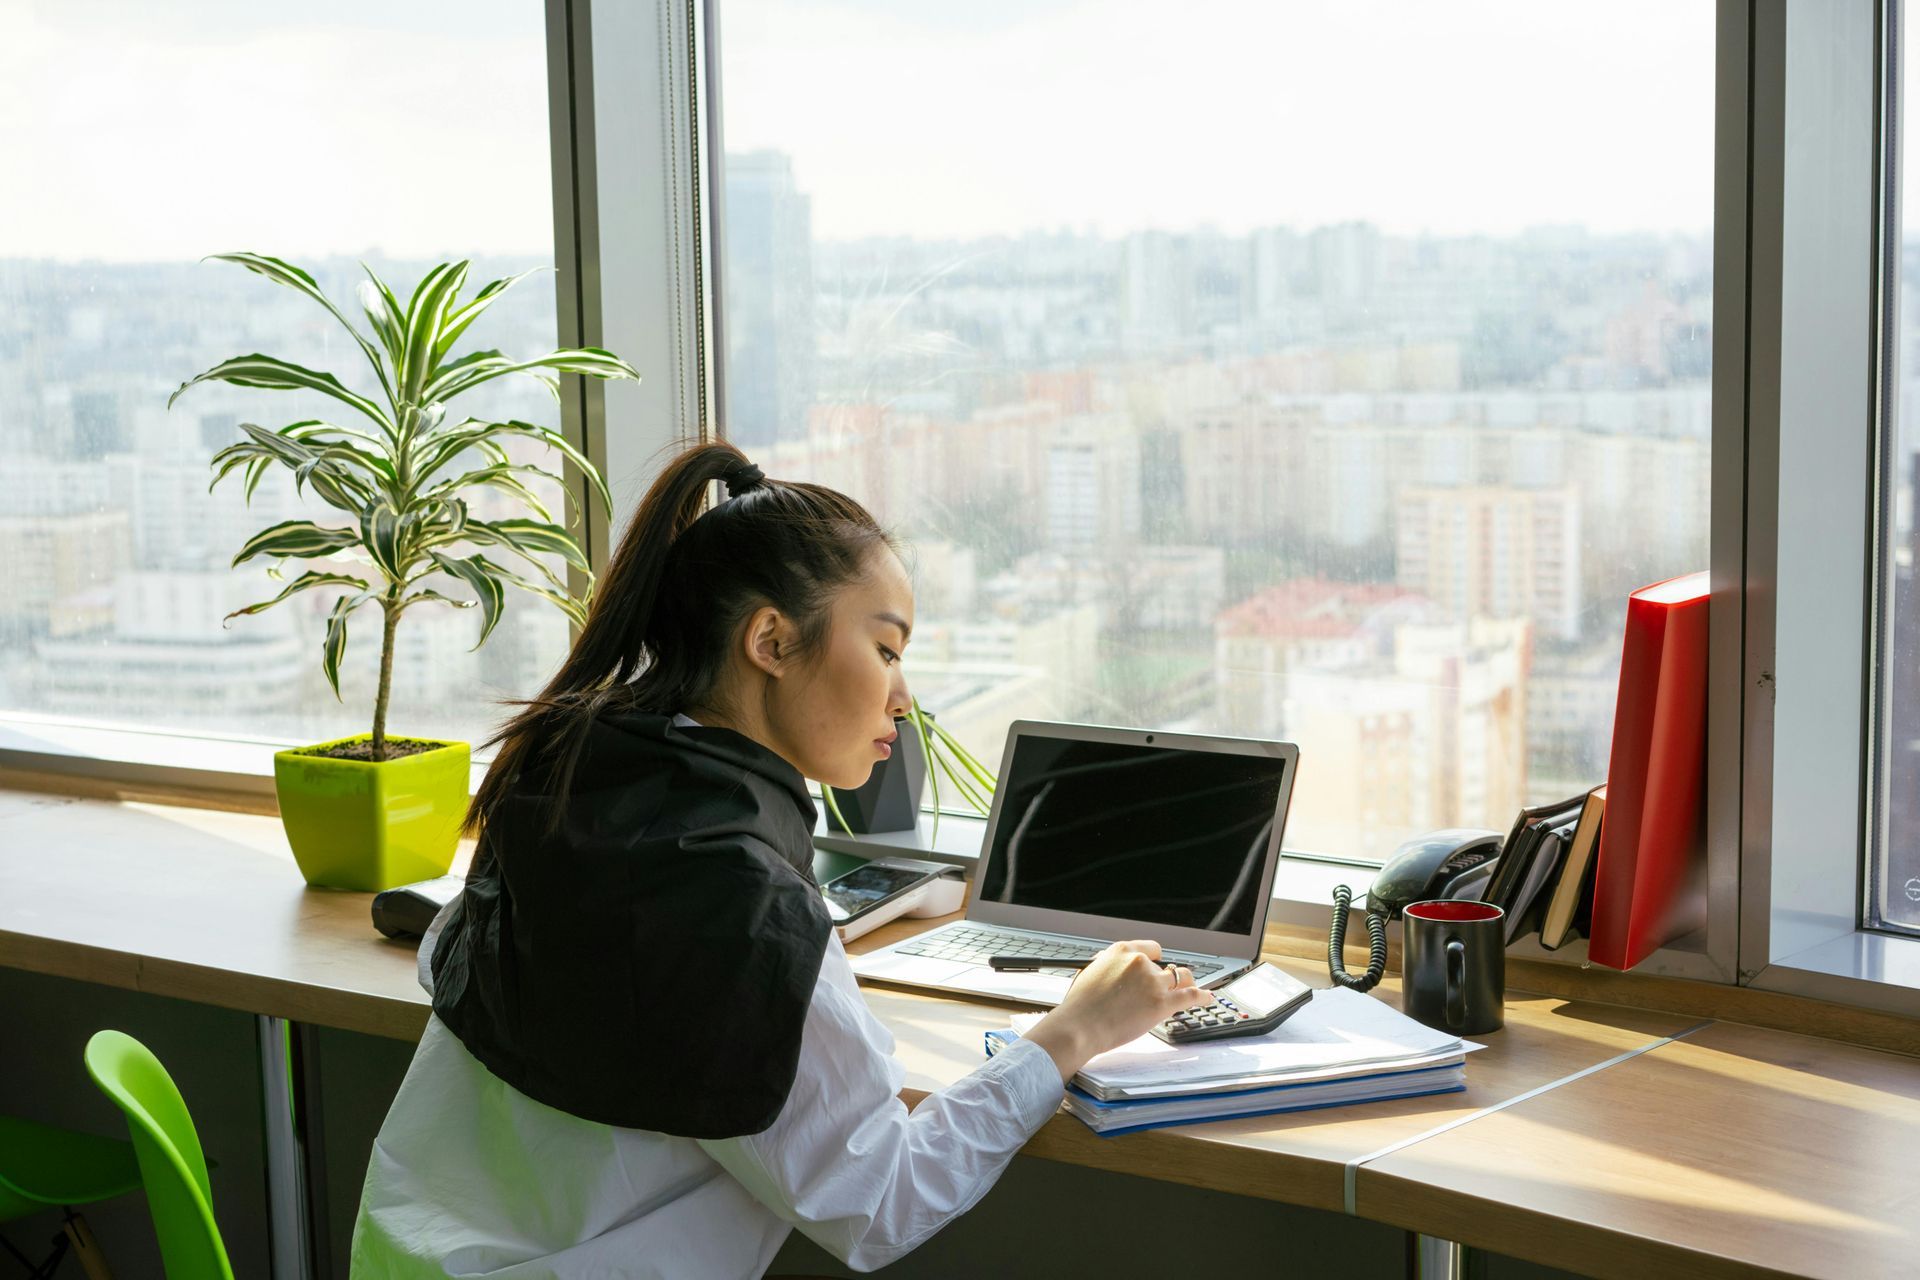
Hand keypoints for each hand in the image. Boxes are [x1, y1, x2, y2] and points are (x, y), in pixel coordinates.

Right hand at [1022, 940, 1213, 1081]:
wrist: (1080, 1027)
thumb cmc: (1080, 1006)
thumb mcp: (1090, 972)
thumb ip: (1108, 966)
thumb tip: (1114, 967)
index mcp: (1121, 951)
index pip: (1151, 949)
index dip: (1156, 959)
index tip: (1157, 965)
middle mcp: (1140, 962)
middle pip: (1165, 966)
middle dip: (1166, 977)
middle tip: (1163, 988)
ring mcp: (1153, 982)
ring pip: (1181, 977)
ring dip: (1185, 983)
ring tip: (1189, 989)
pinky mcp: (1163, 1003)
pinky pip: (1191, 995)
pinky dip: (1202, 996)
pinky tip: (1207, 998)